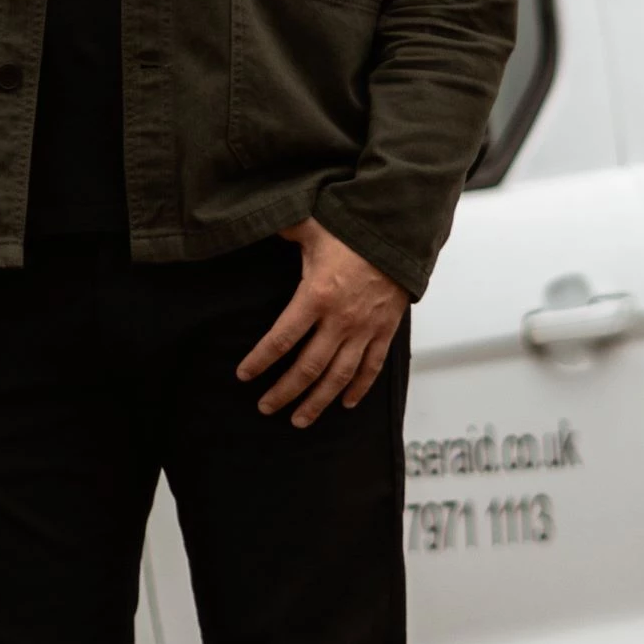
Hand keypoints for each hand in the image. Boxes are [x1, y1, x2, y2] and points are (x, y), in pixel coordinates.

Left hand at [240, 217, 403, 426]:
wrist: (400, 232)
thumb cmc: (353, 227)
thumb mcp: (311, 225)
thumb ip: (282, 229)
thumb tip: (258, 223)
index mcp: (315, 295)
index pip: (281, 339)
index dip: (260, 361)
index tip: (244, 376)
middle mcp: (340, 320)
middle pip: (308, 367)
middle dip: (285, 392)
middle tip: (266, 408)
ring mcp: (364, 329)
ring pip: (338, 376)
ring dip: (318, 401)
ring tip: (299, 420)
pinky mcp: (384, 330)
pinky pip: (371, 367)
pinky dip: (359, 388)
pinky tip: (346, 403)